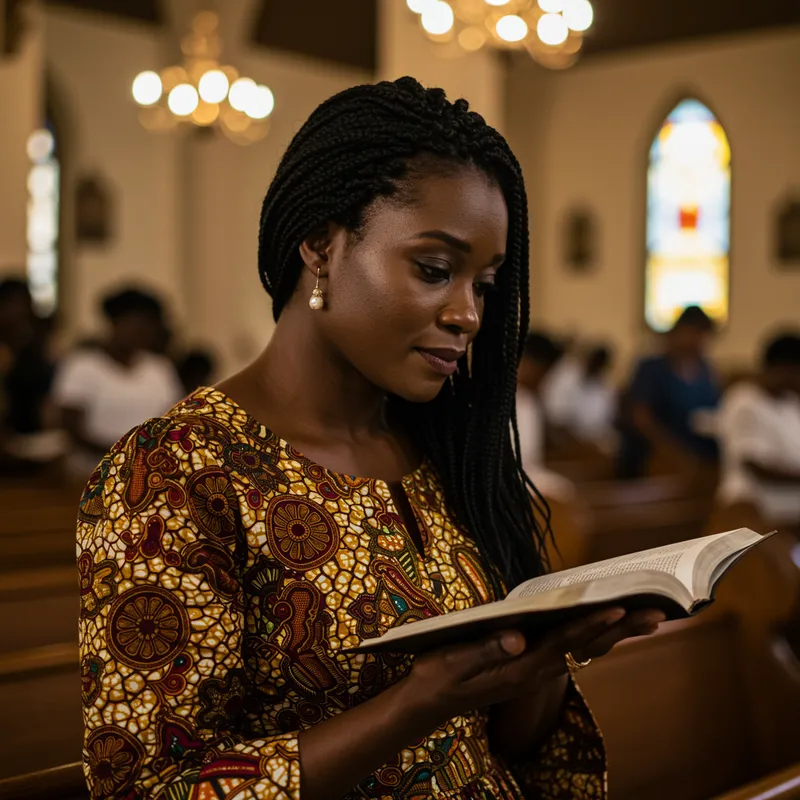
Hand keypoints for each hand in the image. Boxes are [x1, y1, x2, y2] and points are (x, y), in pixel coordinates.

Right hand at [401, 607, 664, 729]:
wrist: (429, 702)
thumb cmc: (438, 675)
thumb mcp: (454, 661)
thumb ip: (485, 649)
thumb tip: (518, 638)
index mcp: (519, 668)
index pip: (563, 643)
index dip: (591, 626)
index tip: (619, 608)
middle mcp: (534, 671)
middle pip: (585, 647)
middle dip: (622, 629)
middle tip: (659, 614)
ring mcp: (535, 670)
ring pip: (583, 649)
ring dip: (616, 634)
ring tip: (648, 617)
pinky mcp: (530, 666)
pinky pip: (570, 650)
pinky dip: (595, 637)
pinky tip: (610, 627)